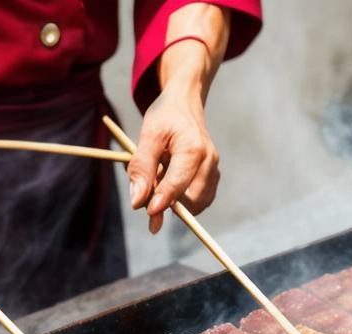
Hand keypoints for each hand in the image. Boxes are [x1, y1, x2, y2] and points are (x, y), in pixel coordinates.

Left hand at [126, 77, 219, 233]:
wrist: (185, 104)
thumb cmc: (165, 117)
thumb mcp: (148, 135)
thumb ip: (141, 168)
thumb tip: (137, 202)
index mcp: (194, 149)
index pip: (178, 183)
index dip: (163, 201)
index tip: (149, 212)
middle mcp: (209, 162)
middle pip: (191, 200)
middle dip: (169, 205)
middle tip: (146, 200)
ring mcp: (214, 170)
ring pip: (195, 204)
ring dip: (175, 203)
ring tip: (159, 181)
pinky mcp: (213, 178)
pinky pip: (198, 201)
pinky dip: (182, 200)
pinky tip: (169, 184)